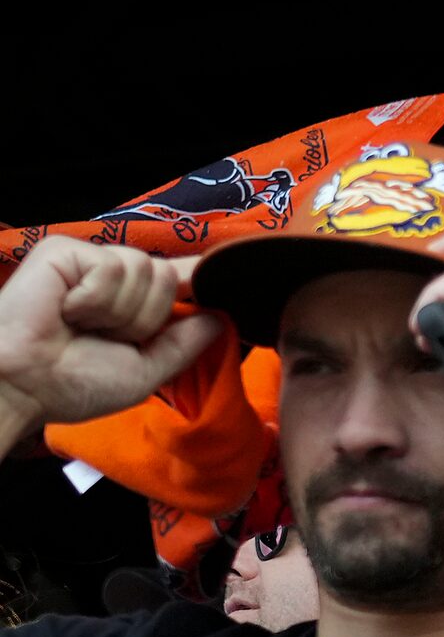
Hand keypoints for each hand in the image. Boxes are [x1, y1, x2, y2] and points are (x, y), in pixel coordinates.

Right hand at [0, 238, 221, 438]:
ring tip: (81, 324)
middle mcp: (114, 277)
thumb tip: (220, 317)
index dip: (200, 275)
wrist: (25, 385)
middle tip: (103, 335)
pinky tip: (65, 310)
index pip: (178, 279)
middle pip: (168, 277)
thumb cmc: (75, 383)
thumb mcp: (146, 371)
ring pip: (146, 271)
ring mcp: (89, 260)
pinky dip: (95, 300)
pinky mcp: (65, 251)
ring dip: (119, 313)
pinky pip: (112, 268)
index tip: (225, 271)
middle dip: (145, 319)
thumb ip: (185, 345)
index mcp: (133, 303)